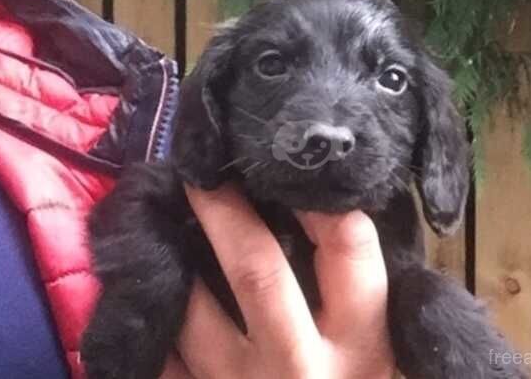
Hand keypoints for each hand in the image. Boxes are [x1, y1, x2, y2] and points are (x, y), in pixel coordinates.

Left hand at [161, 183, 395, 378]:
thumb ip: (362, 299)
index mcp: (361, 345)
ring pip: (191, 312)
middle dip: (223, 212)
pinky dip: (150, 319)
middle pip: (257, 271)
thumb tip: (326, 216)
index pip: (349, 248)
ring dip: (173, 259)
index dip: (321, 199)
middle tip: (200, 172)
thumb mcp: (383, 356)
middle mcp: (298, 365)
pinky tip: (147, 285)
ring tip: (160, 217)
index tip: (293, 178)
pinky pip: (160, 358)